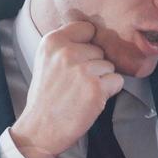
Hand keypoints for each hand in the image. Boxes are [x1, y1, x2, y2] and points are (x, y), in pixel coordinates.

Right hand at [9, 21, 123, 157]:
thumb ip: (66, 45)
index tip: (80, 58)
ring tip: (82, 92)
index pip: (87, 28)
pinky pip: (117, 81)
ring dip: (102, 80)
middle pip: (100, 50)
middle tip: (76, 83)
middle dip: (94, 65)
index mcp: (52, 42)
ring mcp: (82, 69)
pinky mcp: (96, 87)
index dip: (88, 44)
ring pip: (109, 66)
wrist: (41, 128)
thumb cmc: (46, 97)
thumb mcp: (47, 61)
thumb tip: (92, 36)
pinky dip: (110, 91)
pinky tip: (91, 99)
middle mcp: (67, 52)